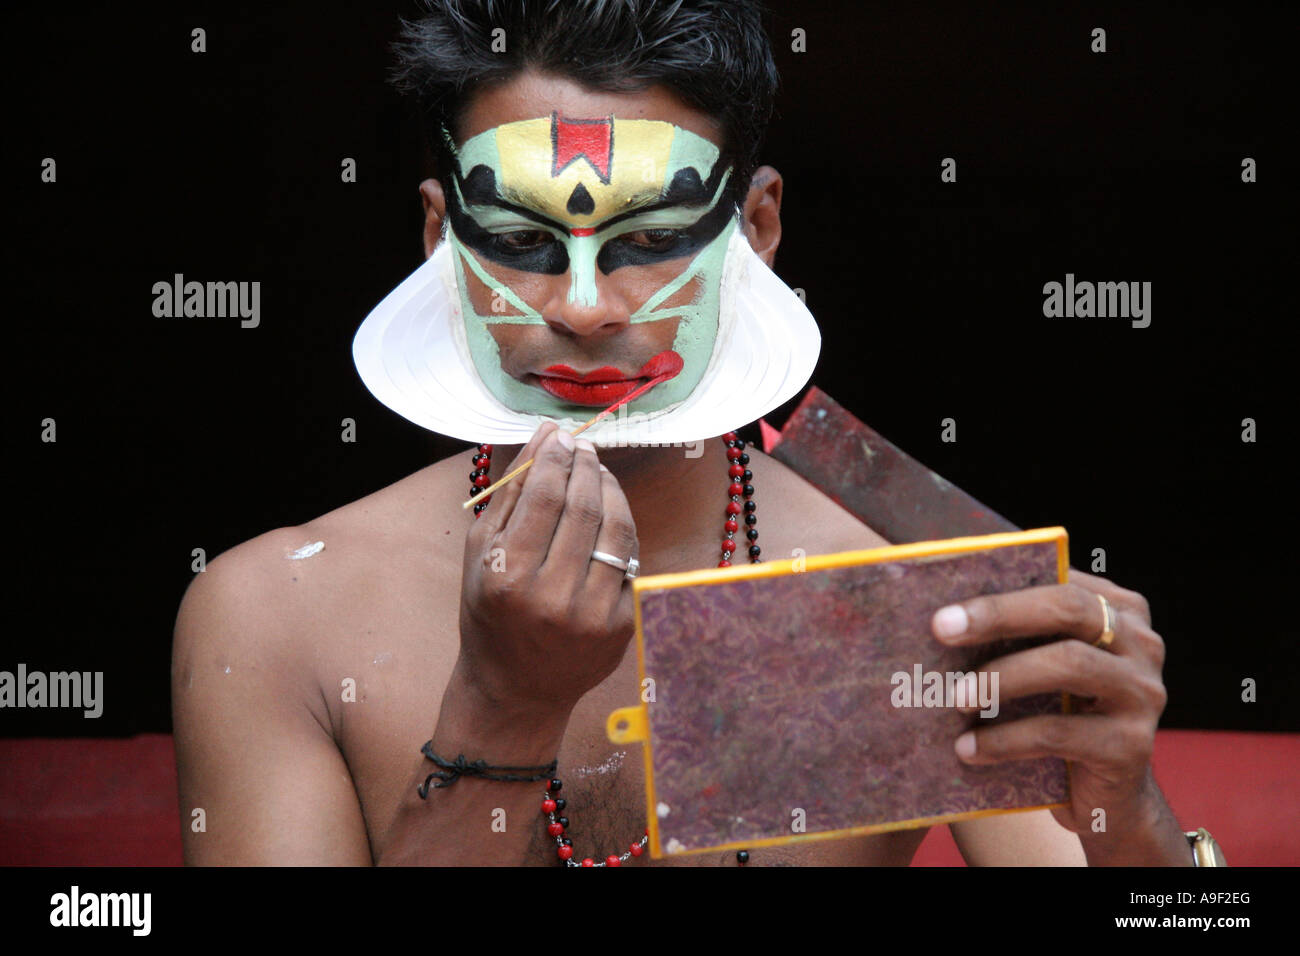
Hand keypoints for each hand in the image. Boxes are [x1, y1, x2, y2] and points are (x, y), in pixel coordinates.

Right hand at [458, 422, 638, 710]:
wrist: (516, 689)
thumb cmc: (490, 613)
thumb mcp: (481, 552)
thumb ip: (511, 491)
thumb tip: (545, 435)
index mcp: (508, 577)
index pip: (544, 497)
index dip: (557, 458)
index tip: (562, 437)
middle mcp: (552, 597)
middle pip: (583, 508)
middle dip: (586, 467)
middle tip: (584, 448)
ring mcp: (592, 615)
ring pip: (616, 529)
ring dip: (611, 490)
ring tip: (599, 473)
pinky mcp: (622, 626)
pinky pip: (631, 561)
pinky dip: (621, 529)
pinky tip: (609, 515)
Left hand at [931, 569, 1169, 838]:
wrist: (1103, 795)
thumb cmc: (1059, 713)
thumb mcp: (1040, 664)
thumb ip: (1014, 632)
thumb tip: (942, 611)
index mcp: (1118, 608)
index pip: (1059, 581)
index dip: (1001, 589)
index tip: (944, 603)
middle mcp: (1141, 642)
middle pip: (1069, 609)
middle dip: (1000, 615)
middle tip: (942, 629)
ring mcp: (1143, 692)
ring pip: (1069, 665)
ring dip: (1001, 678)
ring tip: (955, 696)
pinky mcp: (1132, 744)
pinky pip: (1059, 732)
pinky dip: (1005, 739)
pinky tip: (968, 748)